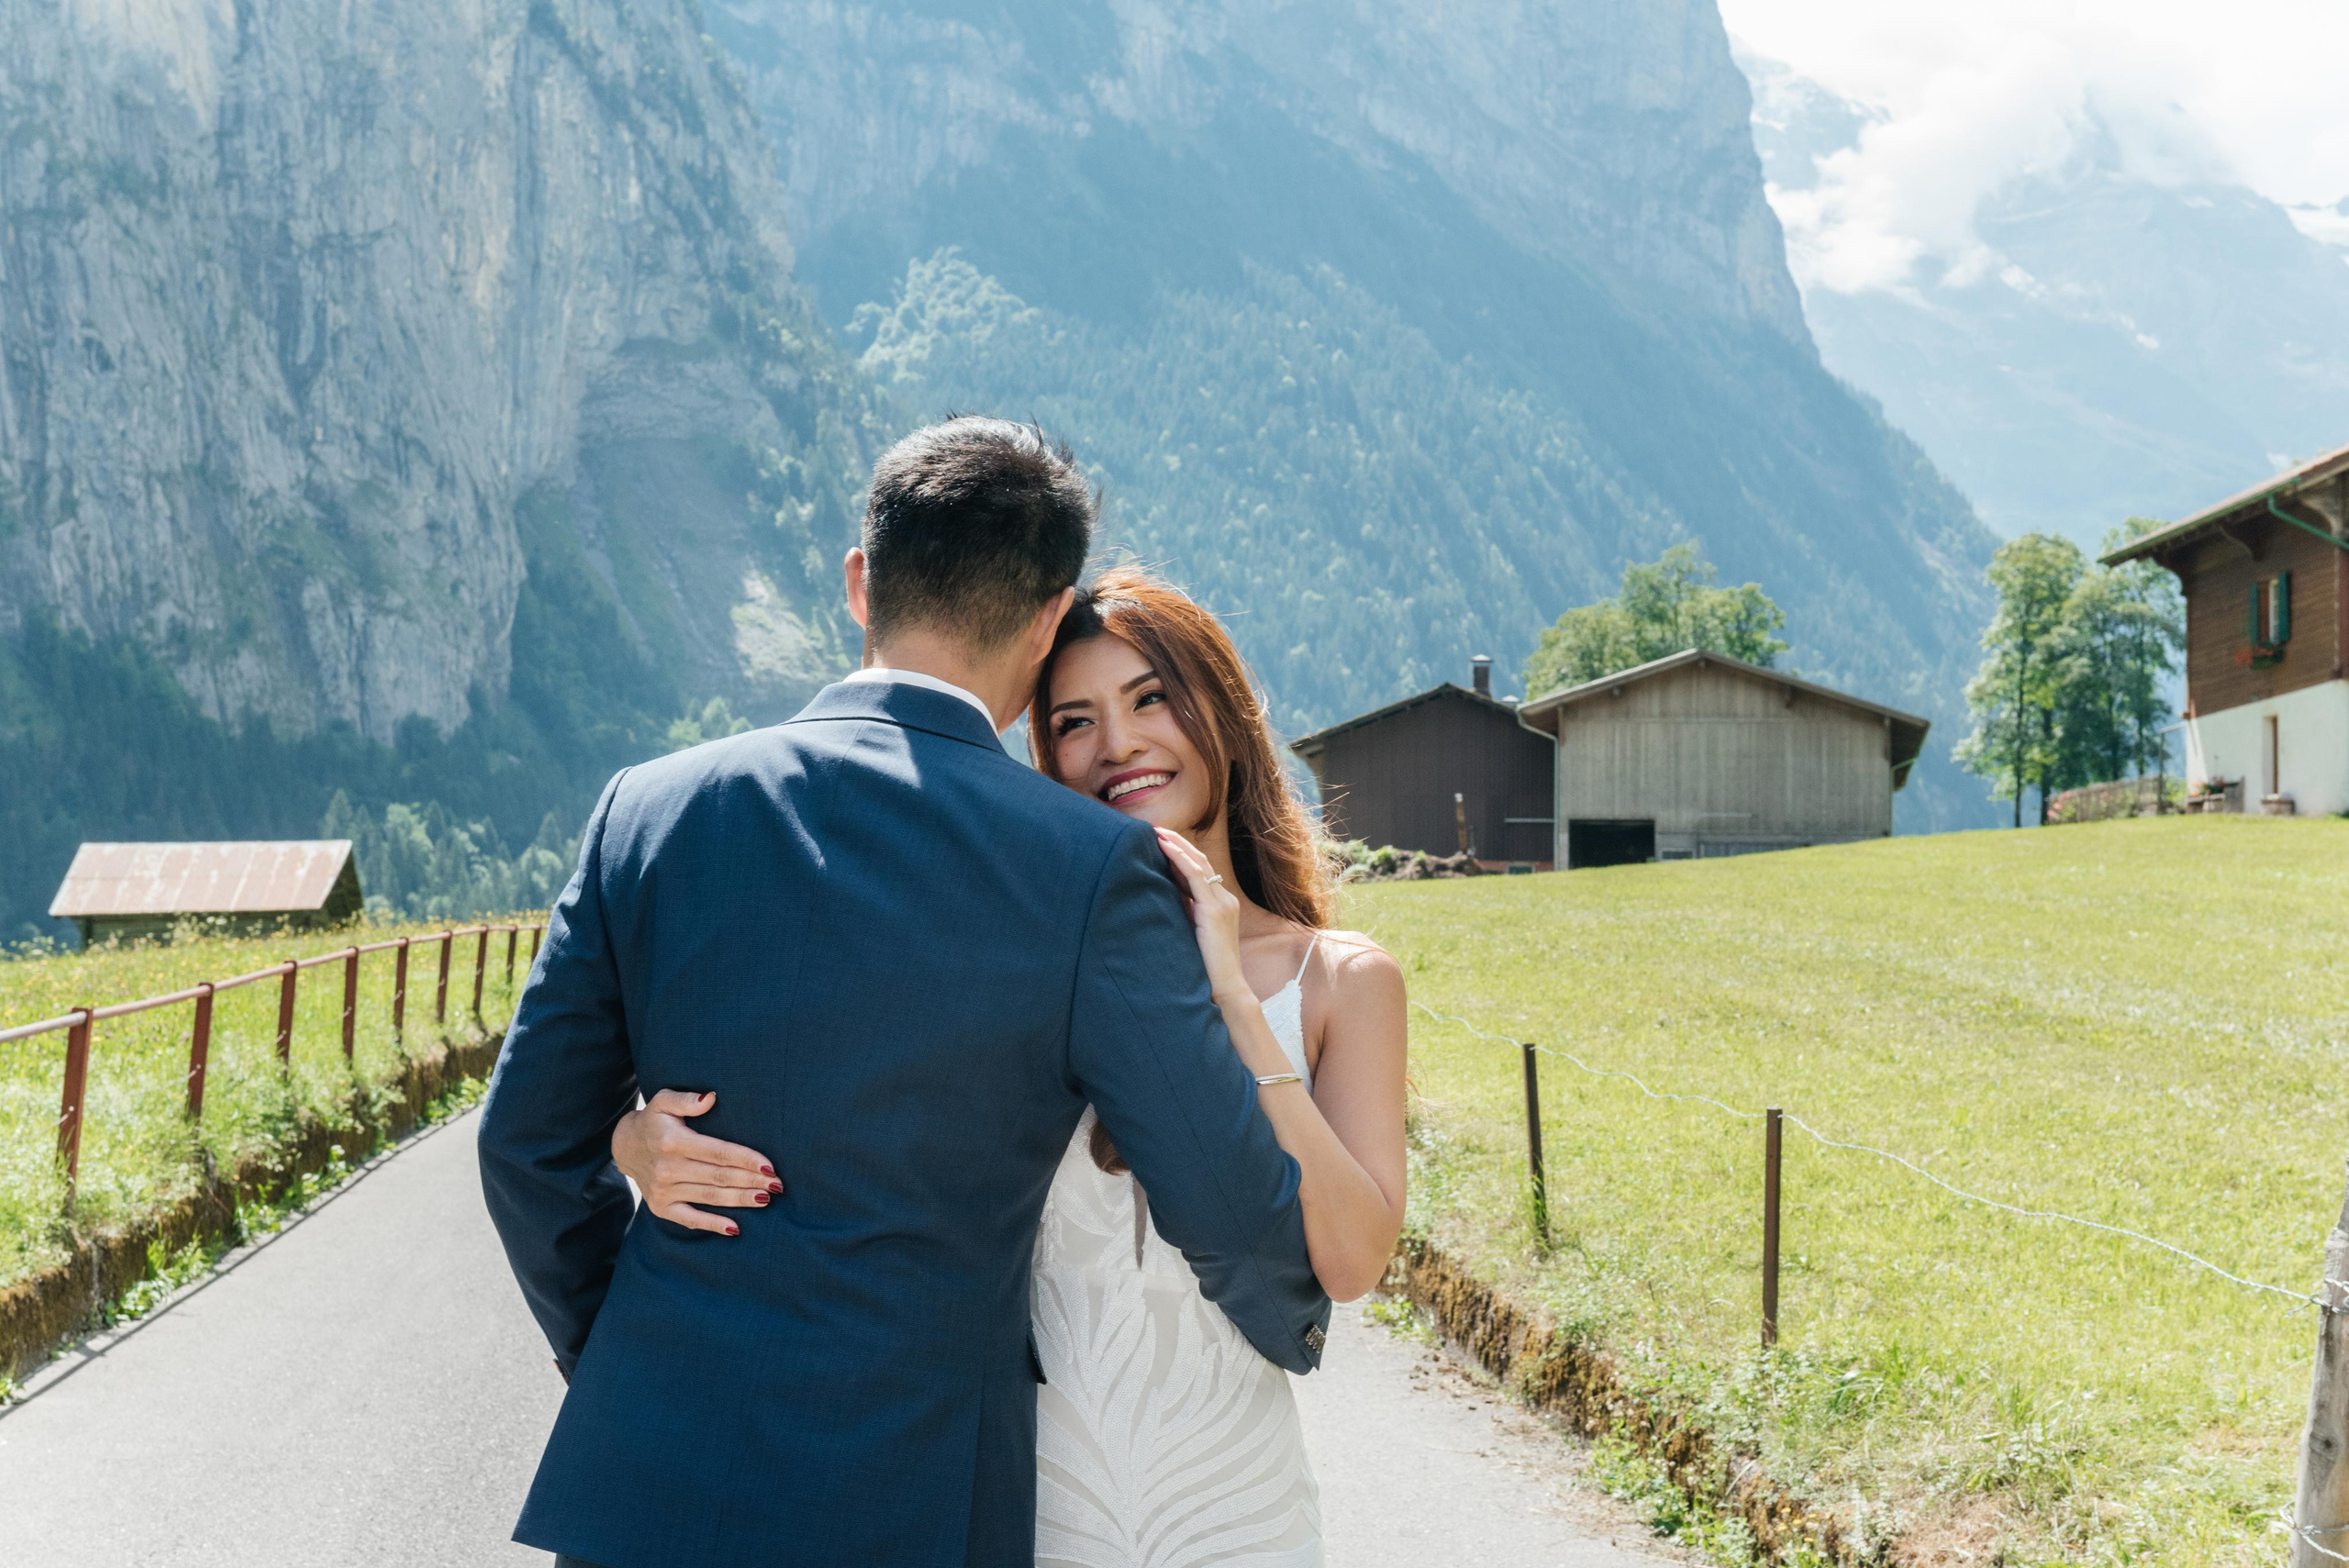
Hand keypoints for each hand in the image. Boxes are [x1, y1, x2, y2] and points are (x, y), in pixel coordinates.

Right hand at [610, 1089, 779, 1235]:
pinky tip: (735, 1228)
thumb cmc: (654, 1120)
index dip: (746, 1159)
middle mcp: (668, 1168)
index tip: (770, 1166)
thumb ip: (686, 1099)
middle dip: (751, 1181)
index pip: (718, 1152)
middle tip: (778, 1185)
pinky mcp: (661, 1207)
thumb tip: (711, 1098)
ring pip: (710, 1197)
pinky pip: (690, 1219)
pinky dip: (712, 1225)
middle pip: (719, 1176)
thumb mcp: (663, 1100)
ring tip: (766, 1199)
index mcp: (673, 1142)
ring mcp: (664, 1191)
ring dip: (740, 1200)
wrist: (624, 1147)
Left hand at [1155, 827, 1248, 1004]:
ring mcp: (1222, 903)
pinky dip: (1179, 859)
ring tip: (1156, 832)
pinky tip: (1163, 847)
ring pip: (1199, 863)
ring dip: (1176, 845)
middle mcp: (1225, 899)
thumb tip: (1161, 895)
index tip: (1159, 841)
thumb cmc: (1204, 968)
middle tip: (1155, 828)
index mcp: (1220, 904)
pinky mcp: (1214, 911)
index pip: (1201, 870)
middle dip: (1178, 842)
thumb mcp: (1191, 933)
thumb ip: (1182, 912)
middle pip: (1201, 860)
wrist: (1224, 989)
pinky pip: (1196, 876)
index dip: (1180, 853)